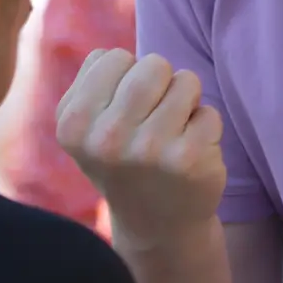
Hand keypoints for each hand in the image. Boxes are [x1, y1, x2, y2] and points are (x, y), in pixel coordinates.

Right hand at [55, 49, 225, 250]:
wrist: (154, 225)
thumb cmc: (122, 158)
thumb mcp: (87, 126)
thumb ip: (94, 81)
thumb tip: (116, 57)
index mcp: (73, 124)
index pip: (113, 57)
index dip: (125, 75)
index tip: (123, 109)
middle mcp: (106, 138)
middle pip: (152, 64)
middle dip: (160, 82)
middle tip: (153, 117)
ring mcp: (149, 150)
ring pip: (186, 82)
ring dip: (184, 103)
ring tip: (172, 133)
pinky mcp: (189, 160)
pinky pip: (209, 112)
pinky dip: (204, 127)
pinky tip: (189, 153)